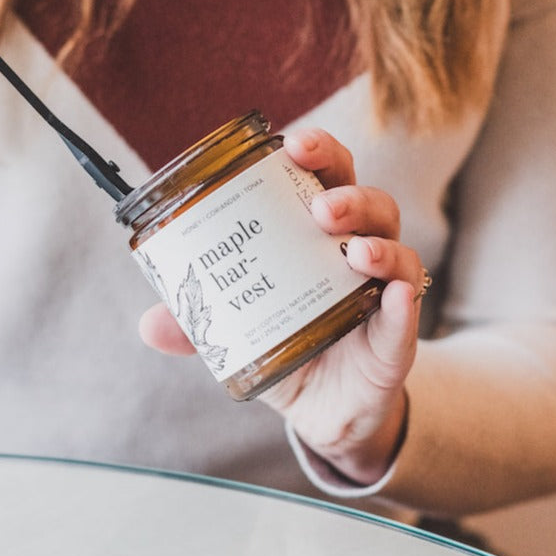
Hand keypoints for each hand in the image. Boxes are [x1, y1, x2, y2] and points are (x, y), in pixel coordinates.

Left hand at [139, 127, 425, 485]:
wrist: (325, 410)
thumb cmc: (288, 342)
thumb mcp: (239, 328)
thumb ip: (198, 323)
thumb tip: (149, 323)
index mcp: (319, 234)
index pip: (329, 177)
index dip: (319, 152)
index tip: (292, 145)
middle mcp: (359, 253)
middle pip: (371, 204)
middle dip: (350, 197)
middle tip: (321, 209)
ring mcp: (381, 295)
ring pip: (398, 253)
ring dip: (378, 246)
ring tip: (352, 252)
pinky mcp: (395, 341)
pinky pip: (406, 318)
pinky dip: (402, 306)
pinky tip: (393, 298)